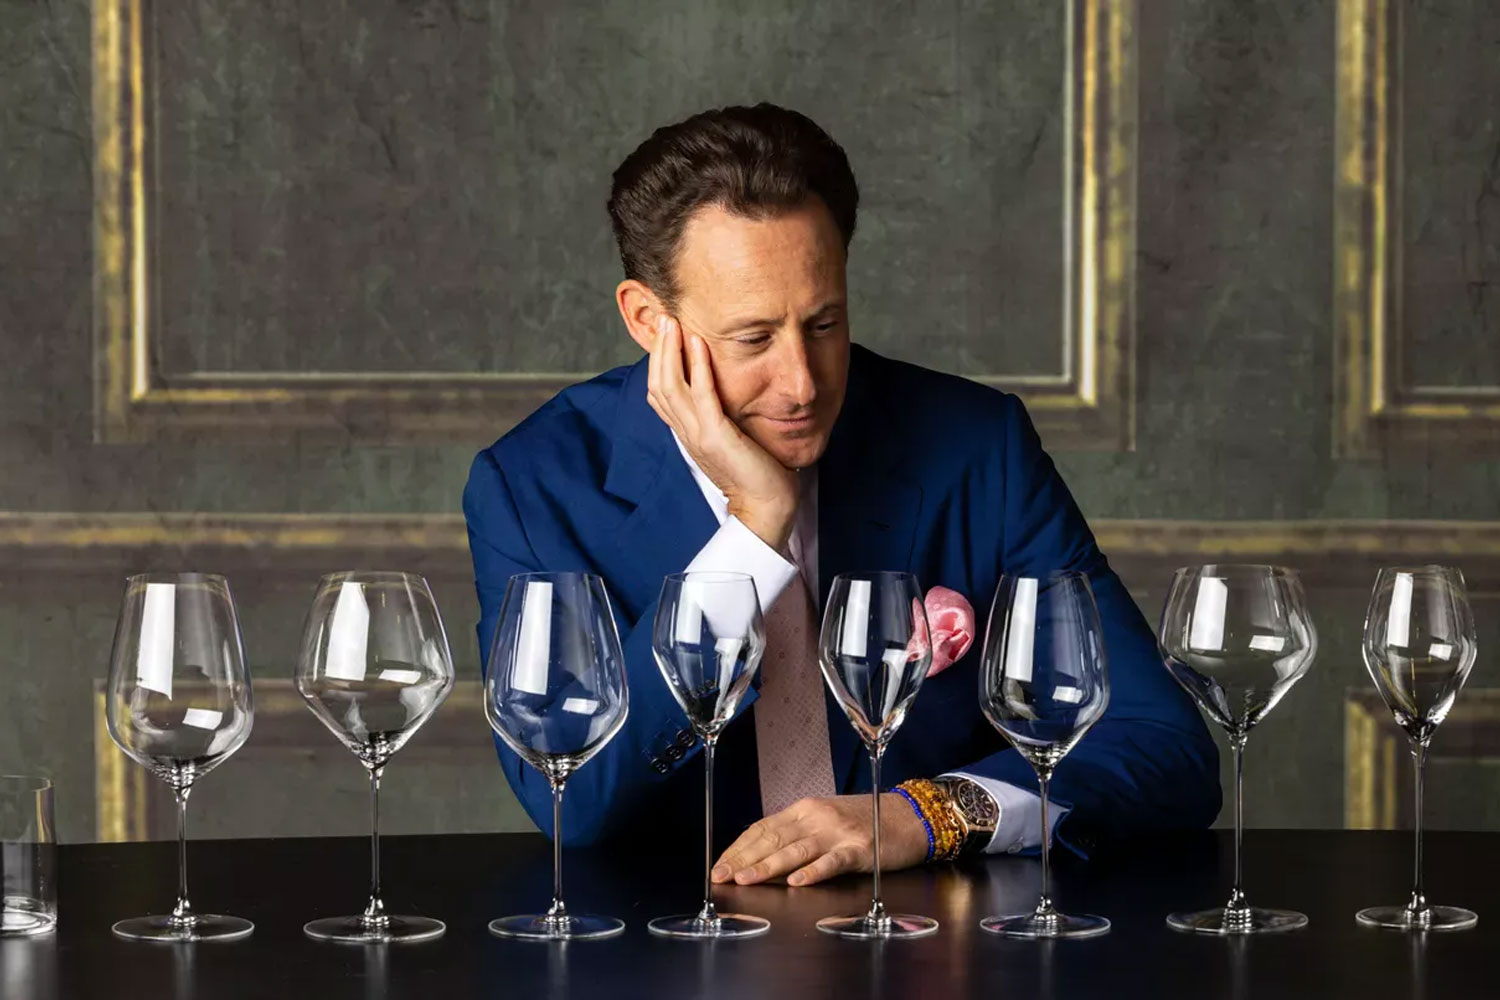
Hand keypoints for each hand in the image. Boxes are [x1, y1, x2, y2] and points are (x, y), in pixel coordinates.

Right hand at [645, 314, 798, 549]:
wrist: (766, 506)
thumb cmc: (757, 472)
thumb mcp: (730, 439)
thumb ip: (720, 418)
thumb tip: (724, 396)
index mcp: (687, 433)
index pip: (659, 394)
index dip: (657, 363)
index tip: (665, 336)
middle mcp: (686, 432)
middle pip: (657, 384)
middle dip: (659, 349)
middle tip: (665, 318)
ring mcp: (697, 434)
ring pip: (670, 386)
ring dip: (671, 350)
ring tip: (674, 323)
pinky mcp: (715, 436)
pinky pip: (700, 395)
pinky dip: (697, 367)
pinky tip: (699, 343)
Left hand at [710, 794, 929, 886]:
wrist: (909, 816)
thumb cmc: (865, 821)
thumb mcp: (825, 820)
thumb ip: (797, 834)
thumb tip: (761, 854)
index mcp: (805, 810)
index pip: (762, 828)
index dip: (738, 847)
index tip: (719, 864)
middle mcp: (817, 818)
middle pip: (772, 838)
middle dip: (743, 859)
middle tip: (721, 876)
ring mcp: (838, 832)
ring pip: (796, 850)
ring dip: (768, 865)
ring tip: (746, 879)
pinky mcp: (859, 849)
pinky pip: (832, 861)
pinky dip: (814, 871)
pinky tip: (797, 881)